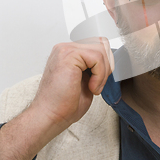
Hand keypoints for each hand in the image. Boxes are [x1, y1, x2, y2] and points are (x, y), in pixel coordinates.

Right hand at [0, 37, 113, 159]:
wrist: (50, 116)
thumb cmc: (64, 104)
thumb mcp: (86, 80)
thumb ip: (94, 67)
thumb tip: (109, 62)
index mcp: (68, 53)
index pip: (97, 45)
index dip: (105, 64)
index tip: (98, 82)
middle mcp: (65, 48)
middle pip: (101, 44)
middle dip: (106, 66)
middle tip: (97, 84)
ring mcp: (65, 50)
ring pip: (101, 50)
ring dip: (103, 72)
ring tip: (94, 87)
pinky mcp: (68, 55)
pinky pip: (97, 57)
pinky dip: (100, 75)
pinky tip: (91, 87)